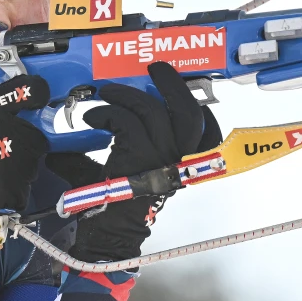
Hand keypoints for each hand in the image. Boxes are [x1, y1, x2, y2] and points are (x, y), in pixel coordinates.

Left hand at [46, 62, 221, 261]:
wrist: (109, 231)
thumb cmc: (121, 203)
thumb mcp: (138, 171)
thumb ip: (137, 147)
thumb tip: (120, 119)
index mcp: (186, 164)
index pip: (209, 133)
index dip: (202, 111)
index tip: (189, 96)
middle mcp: (179, 160)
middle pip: (188, 112)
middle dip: (172, 84)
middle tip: (155, 69)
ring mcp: (160, 158)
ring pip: (152, 110)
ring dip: (127, 95)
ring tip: (107, 92)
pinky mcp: (136, 156)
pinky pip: (123, 121)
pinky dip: (105, 113)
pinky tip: (92, 116)